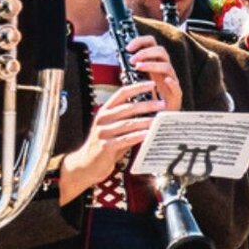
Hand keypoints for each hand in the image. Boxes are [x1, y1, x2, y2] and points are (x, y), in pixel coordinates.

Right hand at [57, 81, 163, 201]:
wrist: (86, 164)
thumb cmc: (103, 146)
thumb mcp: (113, 129)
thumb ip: (127, 121)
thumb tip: (150, 114)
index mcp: (104, 112)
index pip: (121, 94)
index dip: (136, 88)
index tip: (151, 84)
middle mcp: (102, 119)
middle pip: (126, 108)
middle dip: (146, 104)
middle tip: (162, 103)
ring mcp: (103, 133)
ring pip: (127, 123)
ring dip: (146, 121)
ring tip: (160, 120)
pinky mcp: (105, 146)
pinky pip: (124, 139)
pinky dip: (138, 136)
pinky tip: (148, 135)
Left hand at [123, 35, 180, 110]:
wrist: (157, 116)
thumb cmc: (146, 97)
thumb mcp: (136, 80)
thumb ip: (131, 69)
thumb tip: (120, 58)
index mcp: (154, 64)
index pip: (151, 45)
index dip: (141, 42)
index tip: (128, 47)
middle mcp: (164, 70)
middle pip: (161, 51)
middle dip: (145, 52)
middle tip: (133, 60)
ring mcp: (171, 82)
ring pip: (167, 67)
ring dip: (152, 64)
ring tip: (139, 67)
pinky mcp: (176, 96)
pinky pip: (178, 87)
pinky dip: (172, 83)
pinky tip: (166, 81)